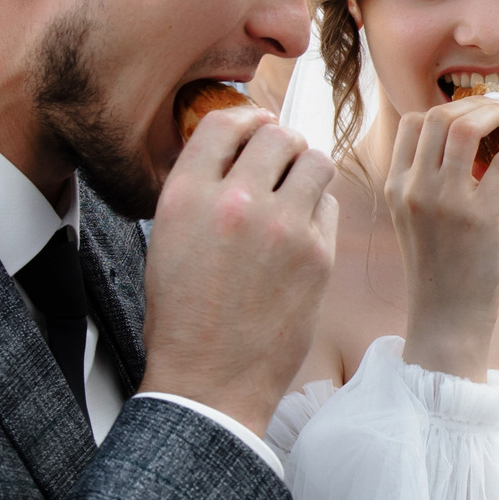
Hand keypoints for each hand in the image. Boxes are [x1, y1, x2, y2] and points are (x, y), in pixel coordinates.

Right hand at [142, 107, 339, 434]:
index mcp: (187, 195)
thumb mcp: (168, 241)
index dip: (246, 117)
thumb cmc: (183, 318)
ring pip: (315, 161)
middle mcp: (236, 200)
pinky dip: (320, 208)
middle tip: (282, 158)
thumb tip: (233, 154)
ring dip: (307, 168)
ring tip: (298, 188)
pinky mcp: (318, 254)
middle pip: (277, 133)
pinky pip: (330, 204)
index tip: (256, 125)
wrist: (210, 382)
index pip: (225, 122)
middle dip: (282, 141)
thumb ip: (199, 192)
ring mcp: (282, 226)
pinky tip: (304, 229)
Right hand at [384, 91, 498, 380]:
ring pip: (466, 129)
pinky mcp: (478, 218)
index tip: (473, 111)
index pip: (414, 123)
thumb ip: (427, 184)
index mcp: (395, 187)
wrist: (445, 321)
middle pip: (439, 117)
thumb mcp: (416, 222)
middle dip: (474, 103)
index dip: (447, 109)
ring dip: (497, 112)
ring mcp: (444, 202)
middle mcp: (414, 189)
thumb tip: (465, 145)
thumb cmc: (438, 273)